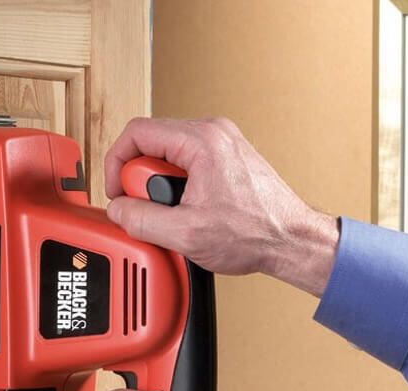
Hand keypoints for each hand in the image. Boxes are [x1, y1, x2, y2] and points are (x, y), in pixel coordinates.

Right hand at [104, 117, 338, 295]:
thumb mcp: (186, 233)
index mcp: (202, 141)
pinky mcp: (228, 159)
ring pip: (170, 155)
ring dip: (163, 187)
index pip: (137, 132)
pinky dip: (182, 188)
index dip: (117, 163)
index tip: (116, 191)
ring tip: (179, 214)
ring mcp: (223, 144)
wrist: (291, 241)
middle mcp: (214, 133)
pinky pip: (189, 165)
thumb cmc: (255, 233)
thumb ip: (142, 219)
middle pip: (153, 143)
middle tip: (156, 210)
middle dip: (144, 180)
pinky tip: (192, 211)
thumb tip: (119, 210)